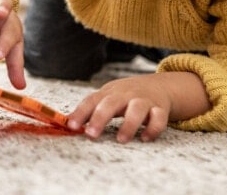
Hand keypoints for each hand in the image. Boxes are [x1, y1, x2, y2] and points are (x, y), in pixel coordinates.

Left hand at [66, 72, 209, 142]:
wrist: (158, 85)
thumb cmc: (126, 96)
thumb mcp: (107, 98)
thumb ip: (90, 110)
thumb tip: (66, 123)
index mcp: (109, 93)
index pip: (91, 101)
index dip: (80, 113)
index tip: (71, 126)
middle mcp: (125, 95)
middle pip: (111, 103)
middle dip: (100, 118)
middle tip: (91, 134)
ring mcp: (143, 100)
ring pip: (137, 109)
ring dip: (129, 124)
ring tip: (121, 139)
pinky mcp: (160, 108)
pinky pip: (159, 118)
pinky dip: (153, 128)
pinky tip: (145, 138)